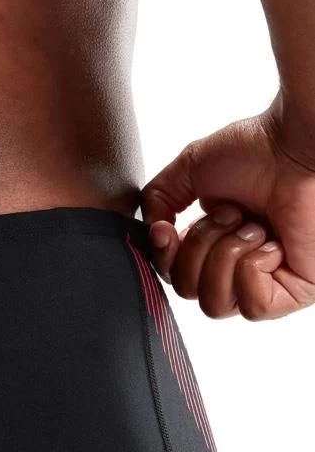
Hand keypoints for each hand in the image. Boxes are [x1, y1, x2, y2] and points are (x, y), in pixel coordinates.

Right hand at [140, 96, 314, 318]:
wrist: (298, 144)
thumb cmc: (259, 148)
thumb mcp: (190, 169)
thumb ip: (157, 200)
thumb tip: (152, 236)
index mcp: (217, 243)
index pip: (175, 276)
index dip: (165, 257)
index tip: (166, 229)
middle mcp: (240, 266)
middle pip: (189, 292)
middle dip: (199, 250)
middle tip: (231, 214)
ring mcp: (268, 283)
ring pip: (216, 305)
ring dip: (225, 257)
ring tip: (253, 226)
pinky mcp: (295, 293)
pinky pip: (253, 307)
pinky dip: (252, 271)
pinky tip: (271, 244)